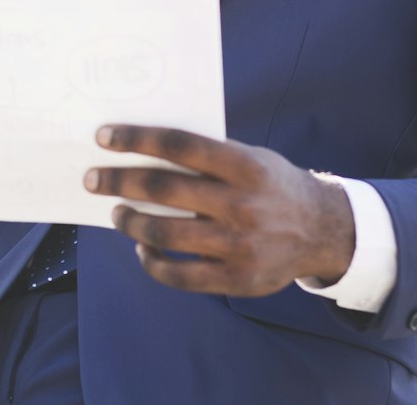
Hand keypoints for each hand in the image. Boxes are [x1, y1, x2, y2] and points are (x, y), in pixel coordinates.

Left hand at [85, 125, 355, 297]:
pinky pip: (180, 275)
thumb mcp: (251, 158)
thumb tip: (142, 150)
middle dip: (119, 182)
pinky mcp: (237, 279)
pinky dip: (152, 262)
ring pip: (165, 235)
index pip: (178, 146)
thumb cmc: (272, 185)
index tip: (103, 137)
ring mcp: (239, 245)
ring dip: (130, 222)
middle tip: (92, 179)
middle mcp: (242, 205)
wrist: (324, 230)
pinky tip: (142, 250)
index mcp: (245, 166)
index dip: (136, 139)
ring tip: (117, 213)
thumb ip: (206, 157)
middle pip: (164, 190)